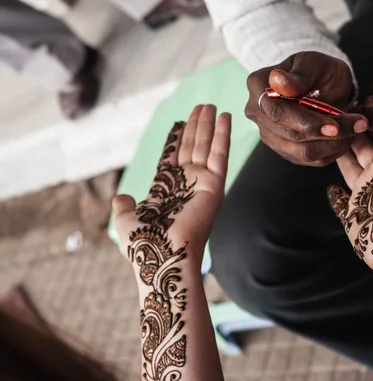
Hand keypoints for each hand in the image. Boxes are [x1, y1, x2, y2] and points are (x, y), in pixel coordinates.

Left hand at [113, 104, 230, 259]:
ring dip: (209, 124)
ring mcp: (202, 181)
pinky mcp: (214, 183)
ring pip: (205, 145)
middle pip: (191, 145)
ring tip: (212, 106)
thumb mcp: (126, 220)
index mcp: (166, 188)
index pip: (173, 155)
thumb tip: (120, 197)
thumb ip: (123, 205)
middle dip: (196, 125)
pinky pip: (219, 153)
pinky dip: (223, 134)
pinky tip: (225, 117)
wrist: (162, 256)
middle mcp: (186, 182)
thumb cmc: (143, 244)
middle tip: (202, 105)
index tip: (182, 121)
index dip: (177, 137)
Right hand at [245, 51, 368, 165]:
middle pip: (292, 135)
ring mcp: (270, 135)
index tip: (336, 125)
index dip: (307, 122)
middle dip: (329, 134)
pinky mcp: (285, 151)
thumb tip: (278, 81)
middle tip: (359, 124)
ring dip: (335, 144)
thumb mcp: (314, 63)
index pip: (279, 112)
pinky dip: (333, 150)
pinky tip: (346, 136)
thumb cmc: (318, 69)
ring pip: (303, 152)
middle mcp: (257, 113)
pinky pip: (311, 160)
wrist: (322, 83)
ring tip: (356, 128)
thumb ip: (299, 75)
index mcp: (258, 86)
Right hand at [328, 97, 372, 270]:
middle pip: (363, 148)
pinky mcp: (354, 214)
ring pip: (350, 170)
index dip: (371, 116)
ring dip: (339, 155)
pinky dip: (335, 195)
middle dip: (351, 132)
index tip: (355, 99)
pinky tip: (329, 187)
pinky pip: (341, 203)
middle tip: (332, 113)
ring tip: (324, 139)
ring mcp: (366, 195)